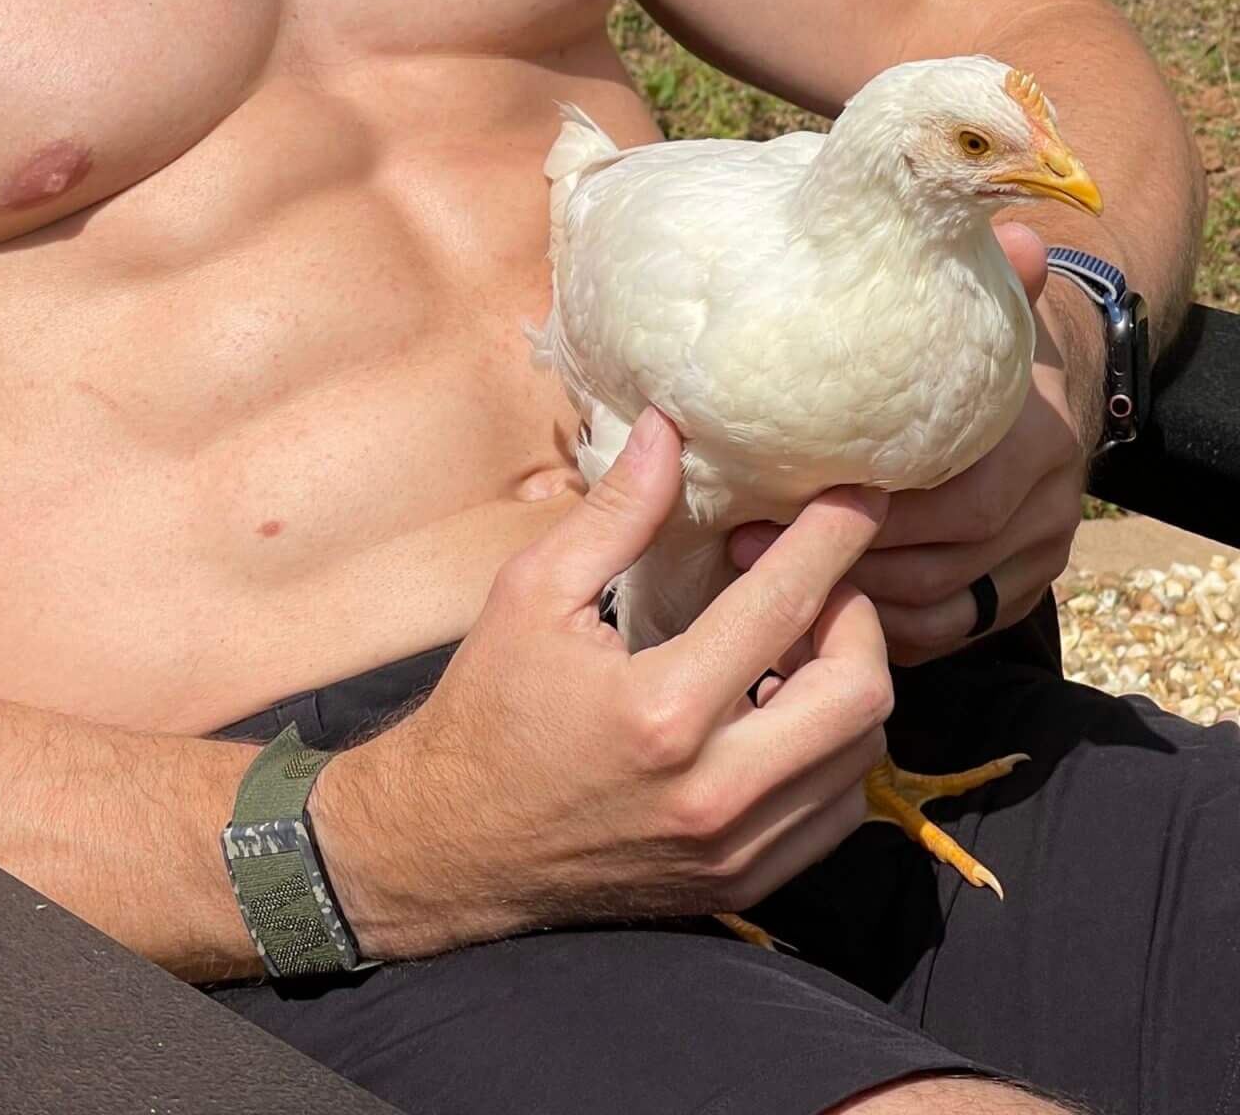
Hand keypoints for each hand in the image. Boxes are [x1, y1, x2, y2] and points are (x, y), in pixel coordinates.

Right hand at [309, 407, 894, 957]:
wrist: (453, 847)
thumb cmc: (490, 708)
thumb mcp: (533, 593)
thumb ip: (615, 514)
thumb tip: (669, 430)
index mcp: (661, 709)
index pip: (784, 604)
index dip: (834, 536)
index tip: (860, 493)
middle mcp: (714, 789)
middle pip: (859, 694)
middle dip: (857, 616)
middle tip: (816, 580)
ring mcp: (734, 847)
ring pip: (860, 757)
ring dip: (846, 684)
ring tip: (792, 641)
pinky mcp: (740, 882)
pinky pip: (835, 813)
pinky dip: (830, 751)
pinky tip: (780, 711)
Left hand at [728, 223, 1098, 665]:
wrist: (1037, 385)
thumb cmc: (967, 343)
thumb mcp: (967, 308)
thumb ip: (970, 276)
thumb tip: (1011, 231)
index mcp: (1039, 436)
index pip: (958, 497)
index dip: (866, 512)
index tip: (774, 503)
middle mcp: (1049, 504)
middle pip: (946, 557)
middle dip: (841, 559)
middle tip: (746, 548)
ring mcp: (1039, 555)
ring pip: (946, 606)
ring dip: (854, 602)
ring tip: (764, 584)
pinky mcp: (1019, 593)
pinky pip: (952, 630)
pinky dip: (887, 629)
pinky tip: (818, 614)